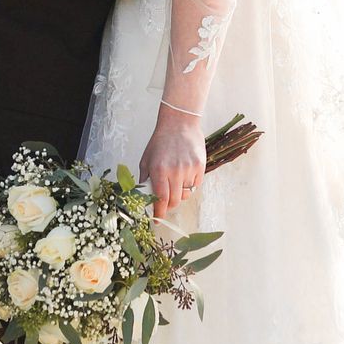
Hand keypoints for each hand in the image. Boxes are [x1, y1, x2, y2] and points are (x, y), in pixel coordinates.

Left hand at [140, 103, 205, 219]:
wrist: (179, 123)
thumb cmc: (160, 140)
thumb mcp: (146, 158)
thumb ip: (144, 178)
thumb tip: (143, 194)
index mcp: (159, 170)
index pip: (160, 199)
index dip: (159, 213)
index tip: (157, 220)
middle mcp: (175, 171)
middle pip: (175, 201)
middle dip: (169, 206)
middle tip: (166, 203)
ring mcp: (189, 169)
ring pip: (186, 194)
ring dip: (180, 194)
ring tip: (175, 184)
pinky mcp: (200, 166)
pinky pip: (195, 185)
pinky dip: (189, 185)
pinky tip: (184, 175)